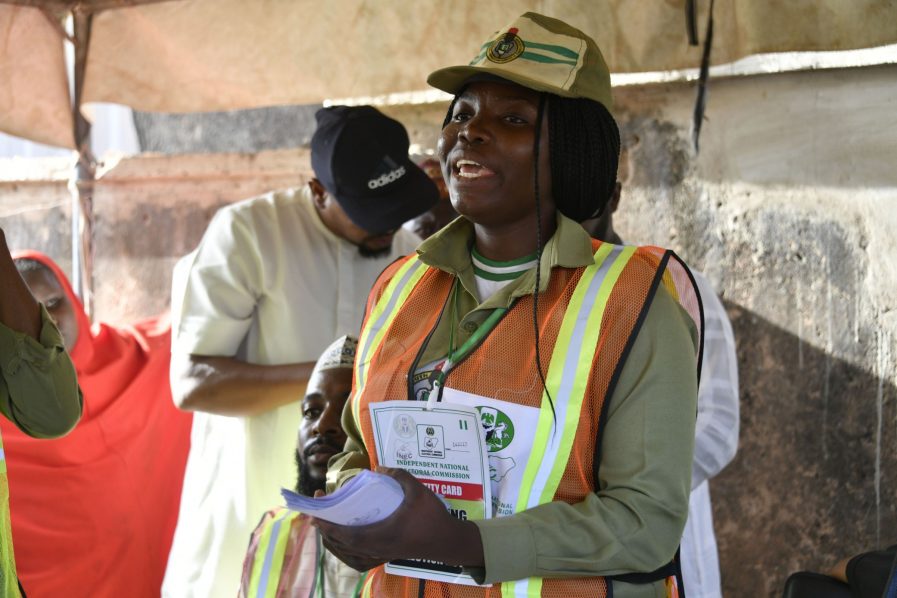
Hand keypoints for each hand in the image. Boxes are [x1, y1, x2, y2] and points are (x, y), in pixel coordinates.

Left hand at [312, 467, 483, 570]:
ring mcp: (381, 555)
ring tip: (325, 527)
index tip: (315, 513)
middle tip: (316, 513)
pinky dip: (347, 554)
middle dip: (325, 530)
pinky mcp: (387, 557)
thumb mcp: (417, 490)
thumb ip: (398, 475)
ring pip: (348, 555)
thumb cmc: (432, 517)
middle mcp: (377, 548)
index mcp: (381, 534)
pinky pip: (359, 561)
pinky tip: (344, 544)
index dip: (328, 525)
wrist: (448, 541)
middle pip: (342, 545)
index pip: (346, 534)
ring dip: (333, 543)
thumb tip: (379, 468)